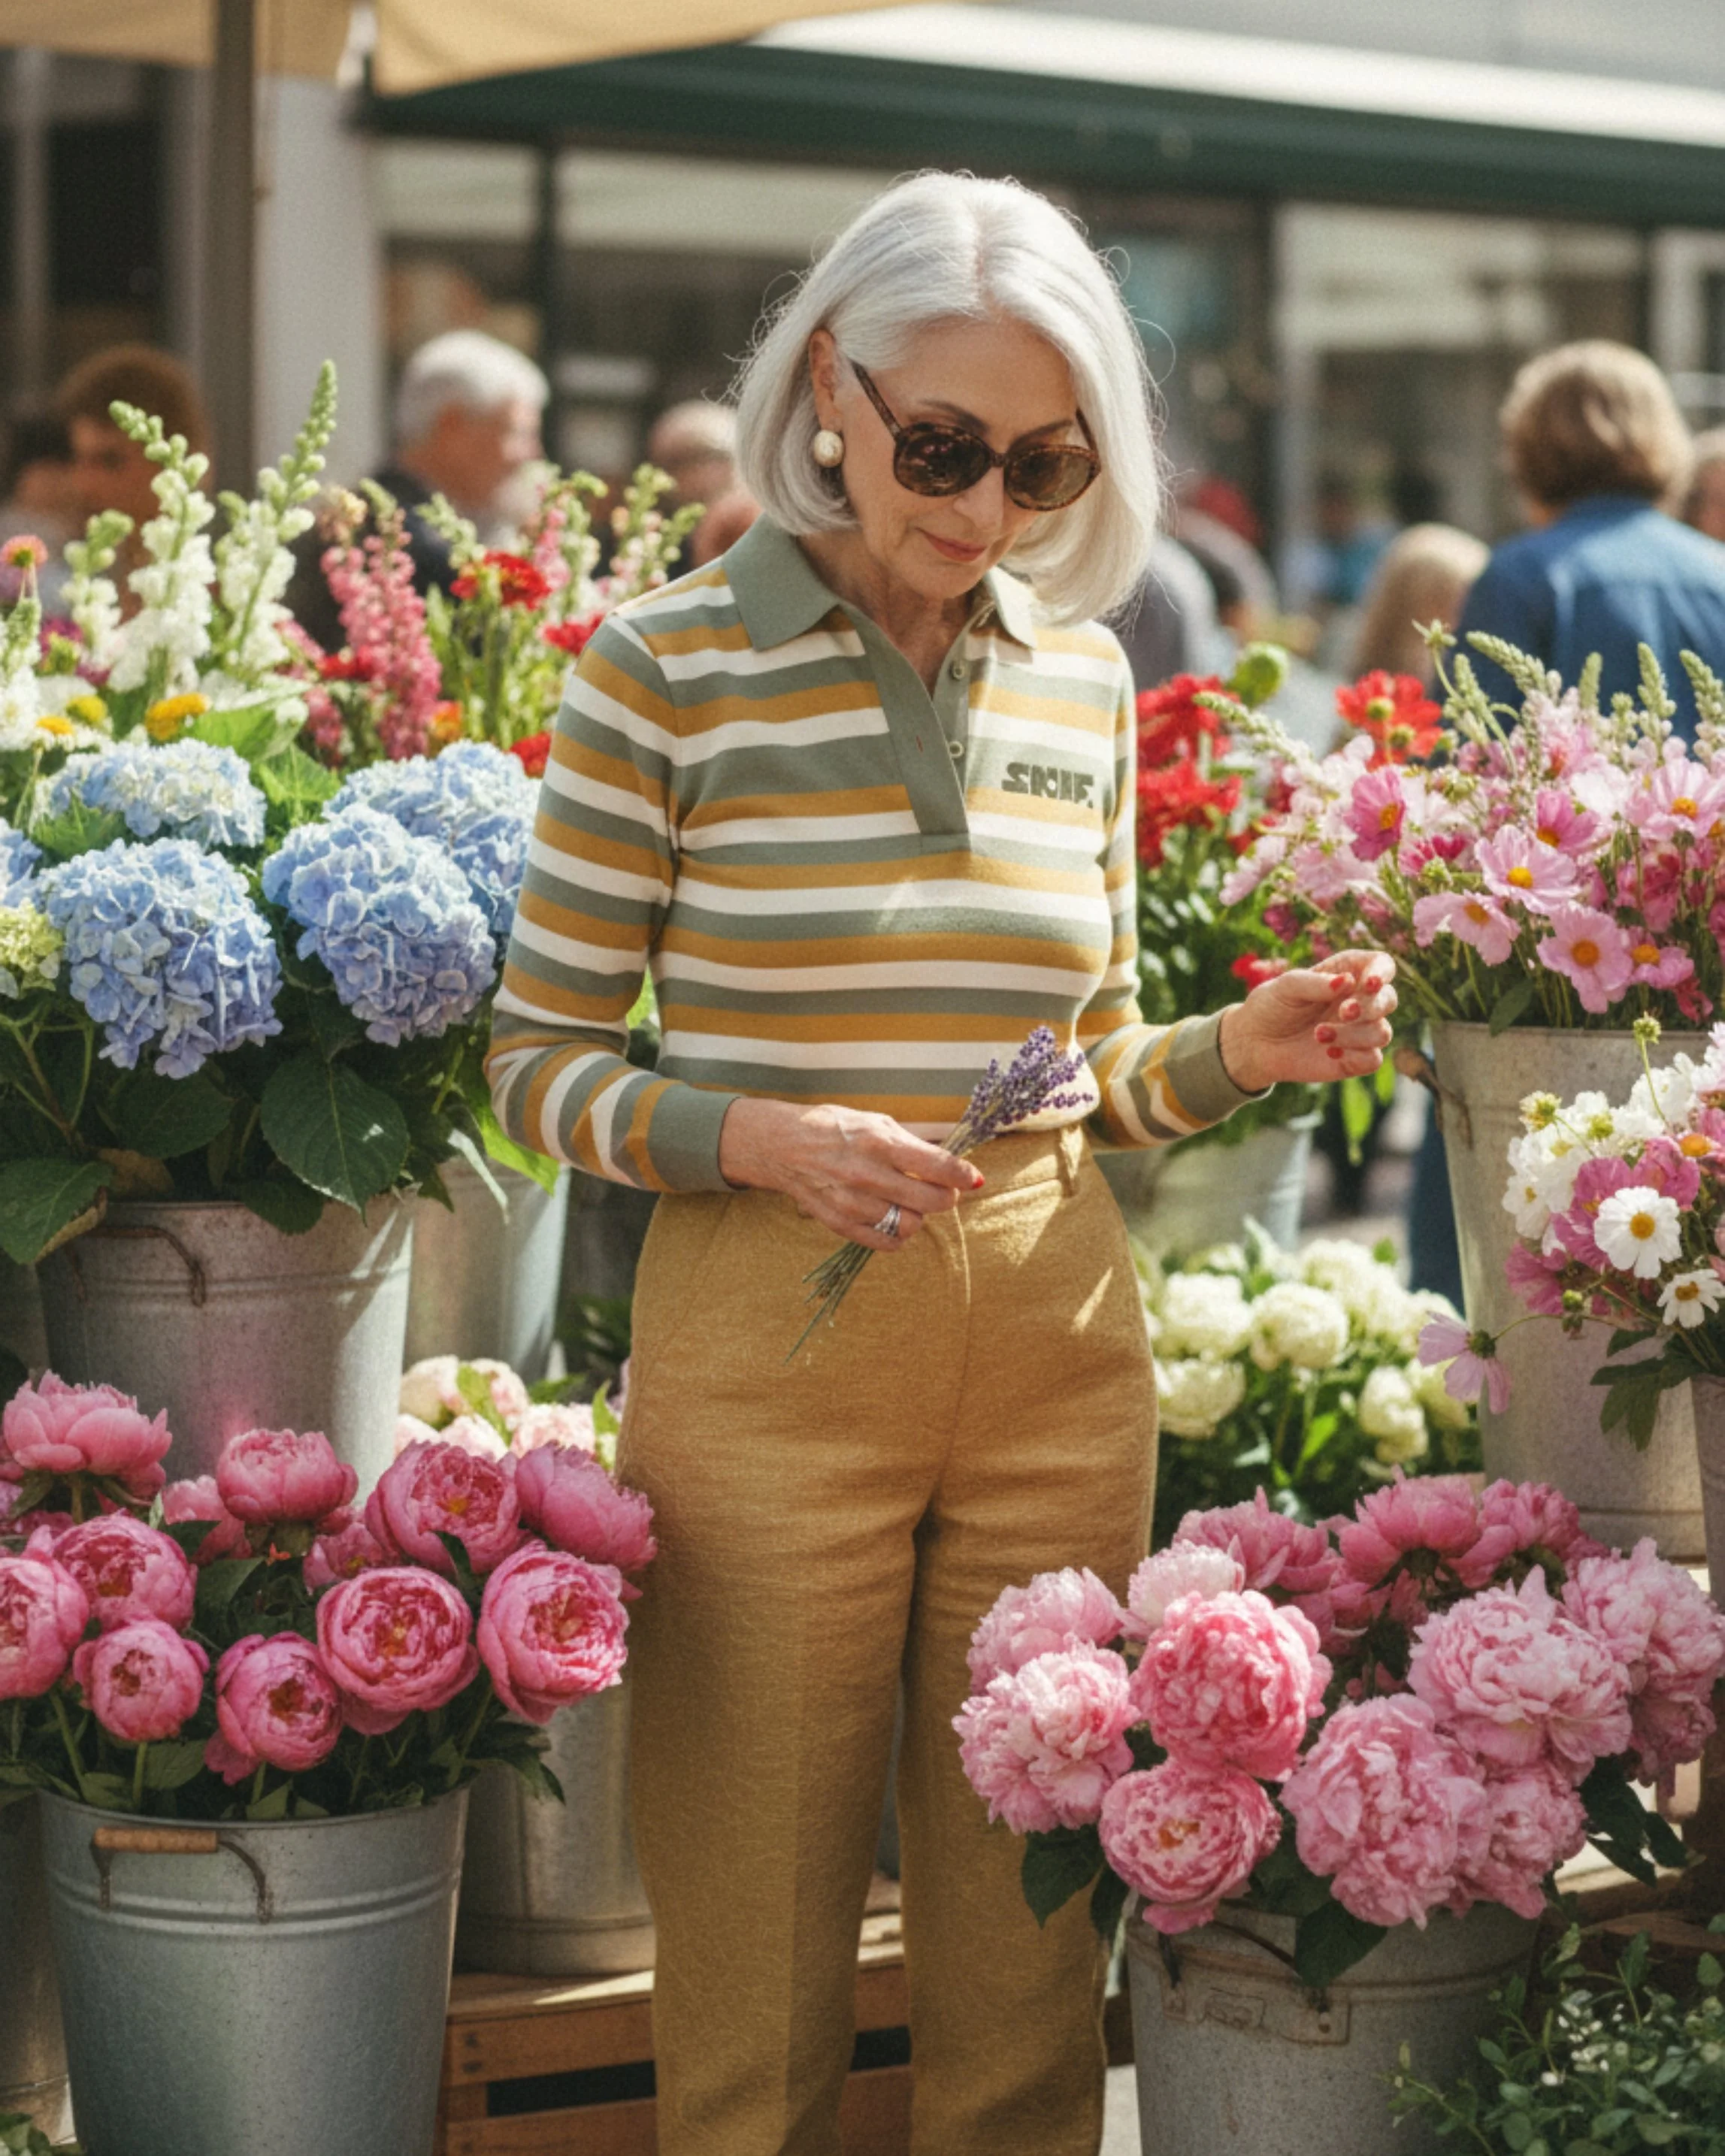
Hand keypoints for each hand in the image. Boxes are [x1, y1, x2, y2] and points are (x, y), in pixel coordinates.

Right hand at [717, 1097, 983, 1250]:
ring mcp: (852, 1203)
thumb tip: (953, 1161)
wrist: (781, 1146)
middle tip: (944, 1189)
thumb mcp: (875, 1122)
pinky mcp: (840, 1224)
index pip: (936, 1166)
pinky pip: (887, 1243)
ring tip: (909, 1200)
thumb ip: (913, 1144)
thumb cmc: (834, 1128)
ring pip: (911, 1225)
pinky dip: (898, 1234)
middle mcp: (866, 1174)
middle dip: (947, 1197)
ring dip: (918, 1214)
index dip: (963, 1175)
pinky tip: (892, 1216)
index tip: (973, 1178)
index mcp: (878, 1141)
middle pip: (931, 1201)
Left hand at [1217, 951, 1397, 1092]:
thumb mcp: (1286, 987)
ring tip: (1319, 1034)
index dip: (1382, 972)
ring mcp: (1359, 1031)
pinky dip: (1355, 1056)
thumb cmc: (1271, 1006)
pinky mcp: (1354, 1058)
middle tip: (1344, 1012)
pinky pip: (1373, 1059)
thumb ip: (1316, 982)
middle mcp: (1359, 1001)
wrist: (1255, 1043)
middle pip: (1388, 1000)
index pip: (1381, 965)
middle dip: (1370, 1007)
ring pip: (1382, 1032)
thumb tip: (1347, 982)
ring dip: (1355, 1034)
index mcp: (1347, 973)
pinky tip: (1328, 1052)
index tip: (1370, 983)